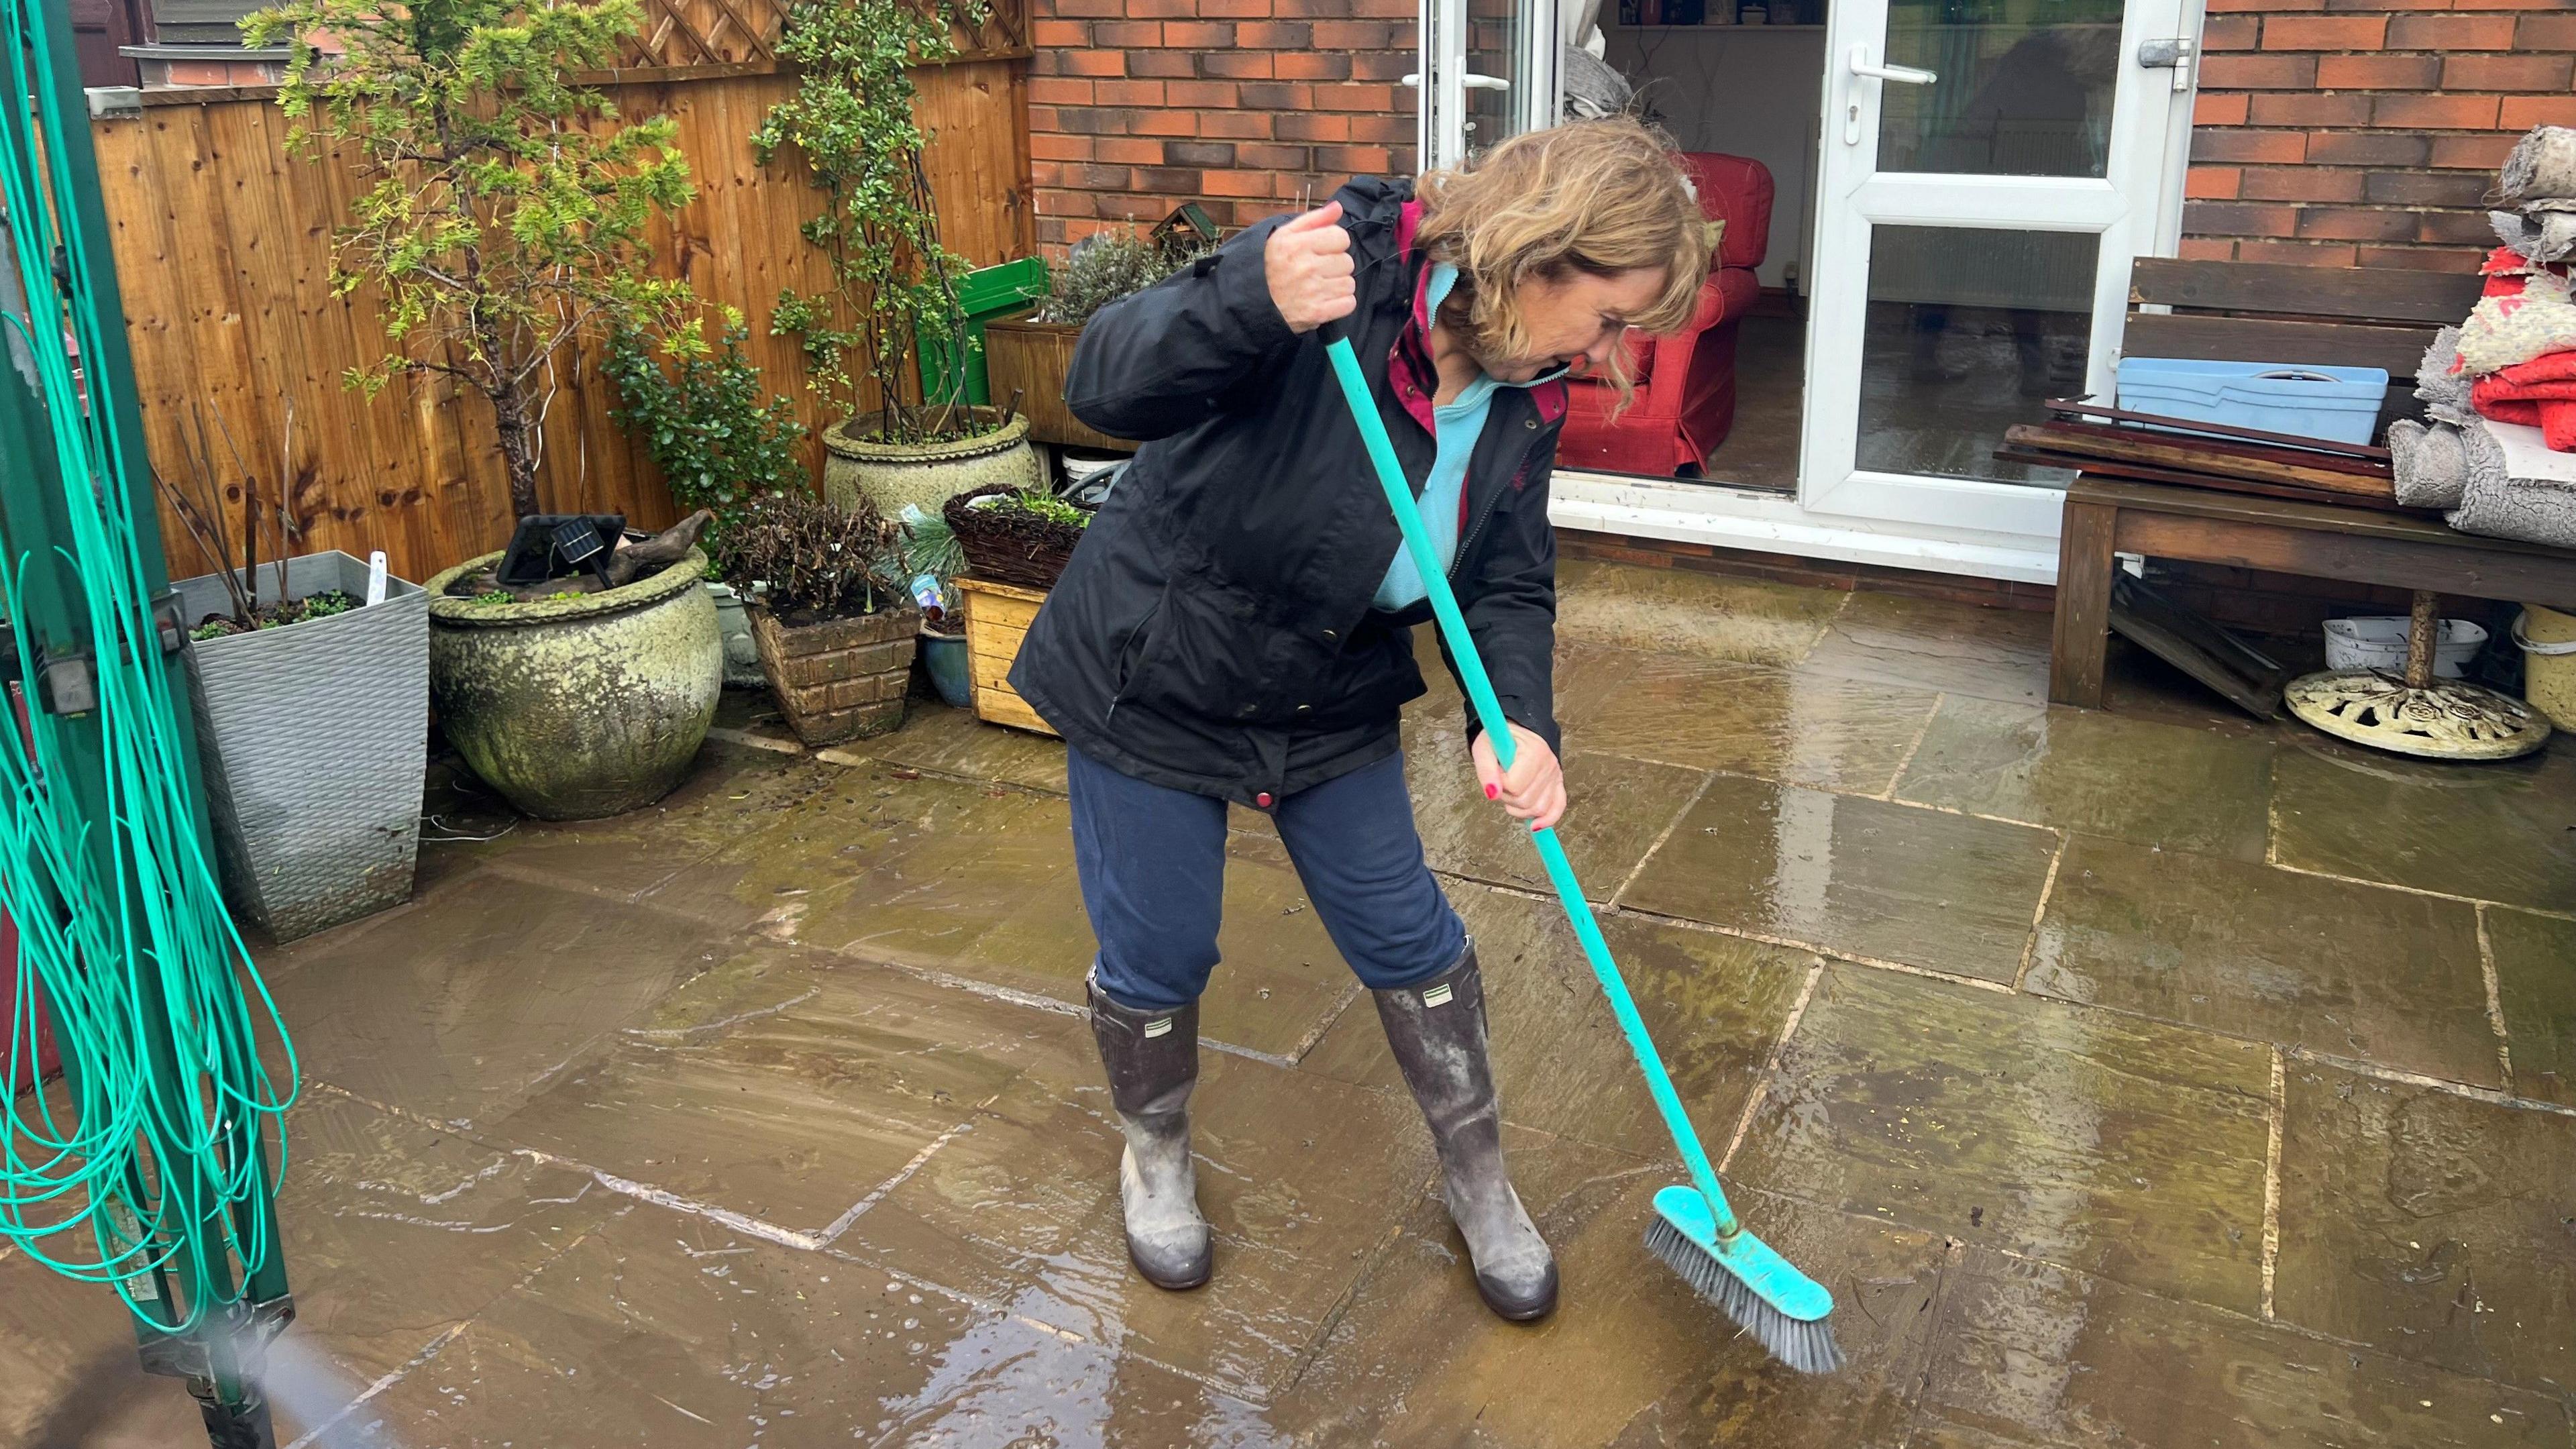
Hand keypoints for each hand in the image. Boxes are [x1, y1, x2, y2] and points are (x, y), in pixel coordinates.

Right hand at [1265, 201, 1355, 333]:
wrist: (1259, 305)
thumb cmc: (1276, 267)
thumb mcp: (1286, 236)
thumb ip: (1314, 219)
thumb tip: (1337, 207)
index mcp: (1297, 244)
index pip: (1341, 236)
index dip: (1335, 243)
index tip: (1322, 251)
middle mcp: (1305, 267)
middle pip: (1347, 261)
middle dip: (1336, 266)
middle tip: (1319, 272)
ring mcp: (1312, 291)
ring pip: (1349, 283)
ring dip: (1339, 285)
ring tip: (1321, 287)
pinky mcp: (1317, 312)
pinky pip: (1349, 303)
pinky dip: (1341, 304)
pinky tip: (1326, 301)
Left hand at [1471, 724, 1566, 832]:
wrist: (1516, 732)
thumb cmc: (1499, 740)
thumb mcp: (1483, 749)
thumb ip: (1486, 770)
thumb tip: (1492, 793)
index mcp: (1534, 751)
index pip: (1515, 786)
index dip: (1500, 784)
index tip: (1496, 773)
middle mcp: (1550, 764)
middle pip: (1526, 800)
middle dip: (1508, 797)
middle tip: (1502, 783)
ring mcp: (1556, 775)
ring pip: (1538, 809)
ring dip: (1520, 808)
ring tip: (1512, 793)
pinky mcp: (1558, 784)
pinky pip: (1557, 807)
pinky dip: (1547, 819)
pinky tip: (1536, 826)